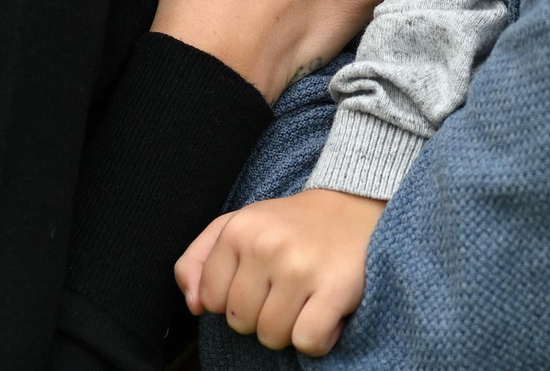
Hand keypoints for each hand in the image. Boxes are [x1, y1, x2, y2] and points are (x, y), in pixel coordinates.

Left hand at [177, 189, 385, 355]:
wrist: (355, 207)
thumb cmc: (291, 226)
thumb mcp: (239, 226)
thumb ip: (199, 261)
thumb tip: (194, 305)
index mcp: (239, 230)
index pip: (211, 299)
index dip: (235, 298)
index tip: (260, 280)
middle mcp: (267, 246)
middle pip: (240, 322)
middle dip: (261, 314)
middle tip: (286, 289)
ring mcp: (301, 268)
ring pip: (271, 337)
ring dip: (290, 328)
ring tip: (306, 299)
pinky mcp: (334, 288)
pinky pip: (307, 342)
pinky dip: (317, 339)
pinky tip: (325, 314)